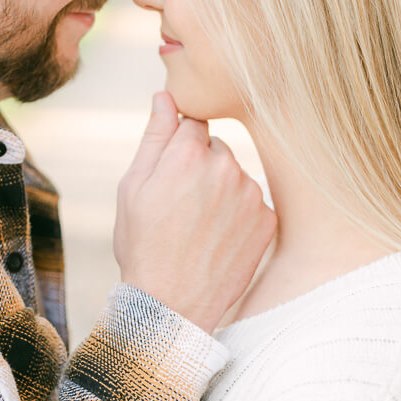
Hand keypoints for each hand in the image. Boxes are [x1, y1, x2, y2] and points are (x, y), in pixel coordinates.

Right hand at [114, 92, 276, 333]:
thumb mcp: (132, 187)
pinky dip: (239, 217)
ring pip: (235, 177)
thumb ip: (154, 136)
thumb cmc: (143, 245)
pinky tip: (218, 239)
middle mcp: (227, 166)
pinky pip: (253, 204)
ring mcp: (252, 194)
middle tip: (179, 207)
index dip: (178, 149)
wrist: (171, 304)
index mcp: (189, 152)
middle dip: (200, 167)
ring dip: (221, 192)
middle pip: (216, 149)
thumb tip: (164, 96)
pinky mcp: (268, 219)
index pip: (193, 123)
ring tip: (198, 228)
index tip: (170, 174)